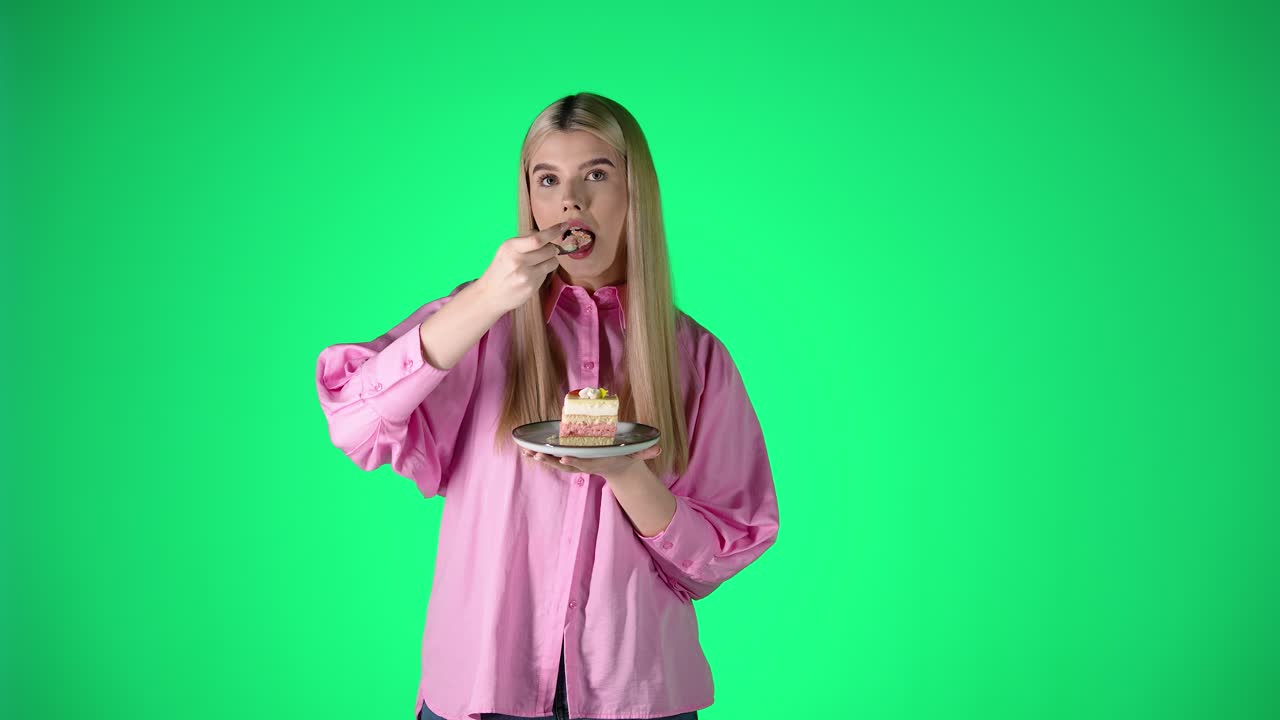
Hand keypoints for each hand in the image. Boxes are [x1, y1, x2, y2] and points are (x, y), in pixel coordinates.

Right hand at [474, 221, 571, 313]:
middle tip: (547, 249)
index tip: (564, 225)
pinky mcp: (532, 287)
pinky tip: (533, 274)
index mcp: (511, 247)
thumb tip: (547, 233)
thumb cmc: (500, 269)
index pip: (538, 238)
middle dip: (552, 247)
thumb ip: (525, 241)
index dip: (553, 231)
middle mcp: (518, 261)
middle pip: (549, 249)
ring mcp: (526, 275)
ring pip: (553, 261)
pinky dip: (544, 271)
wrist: (489, 294)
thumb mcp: (506, 250)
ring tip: (539, 262)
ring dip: (550, 259)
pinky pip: (547, 273)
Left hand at [519, 443, 662, 483]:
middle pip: (565, 464)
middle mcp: (585, 464)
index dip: (573, 461)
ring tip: (526, 452)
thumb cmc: (626, 457)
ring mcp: (576, 464)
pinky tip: (526, 450)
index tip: (563, 458)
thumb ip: (646, 452)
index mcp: (598, 461)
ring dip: (540, 458)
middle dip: (550, 460)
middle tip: (536, 455)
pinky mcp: (571, 461)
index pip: (585, 463)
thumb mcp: (637, 454)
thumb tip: (659, 448)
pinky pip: (552, 459)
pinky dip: (540, 455)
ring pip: (555, 463)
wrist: (618, 468)